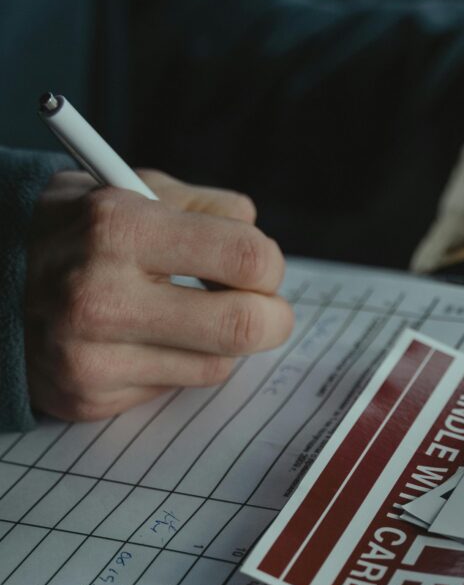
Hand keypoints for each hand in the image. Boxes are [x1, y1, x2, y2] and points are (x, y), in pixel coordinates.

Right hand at [25, 169, 293, 420]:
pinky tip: (145, 338)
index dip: (269, 265)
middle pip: (243, 326)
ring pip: (216, 365)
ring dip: (221, 342)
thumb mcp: (124, 187)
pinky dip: (177, 362)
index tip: (261, 266)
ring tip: (190, 315)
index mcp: (117, 227)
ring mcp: (92, 356)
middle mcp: (101, 296)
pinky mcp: (90, 397)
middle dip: (272, 318)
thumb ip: (201, 207)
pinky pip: (174, 387)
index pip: (245, 258)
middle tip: (266, 309)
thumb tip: (258, 237)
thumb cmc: (70, 230)